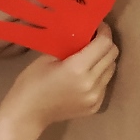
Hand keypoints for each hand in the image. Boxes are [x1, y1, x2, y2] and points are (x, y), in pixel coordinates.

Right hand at [0, 24, 117, 130]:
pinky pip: (105, 83)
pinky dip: (99, 74)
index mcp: (78, 68)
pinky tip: (86, 73)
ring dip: (104, 58)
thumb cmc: (31, 83)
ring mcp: (95, 97)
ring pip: (111, 69)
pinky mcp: (95, 106)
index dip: (104, 30)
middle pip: (112, 55)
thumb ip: (69, 45)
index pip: (104, 43)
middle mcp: (92, 83)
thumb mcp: (48, 57)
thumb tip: (85, 31)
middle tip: (95, 37)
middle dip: (106, 42)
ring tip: (90, 55)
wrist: (27, 114)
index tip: (98, 25)